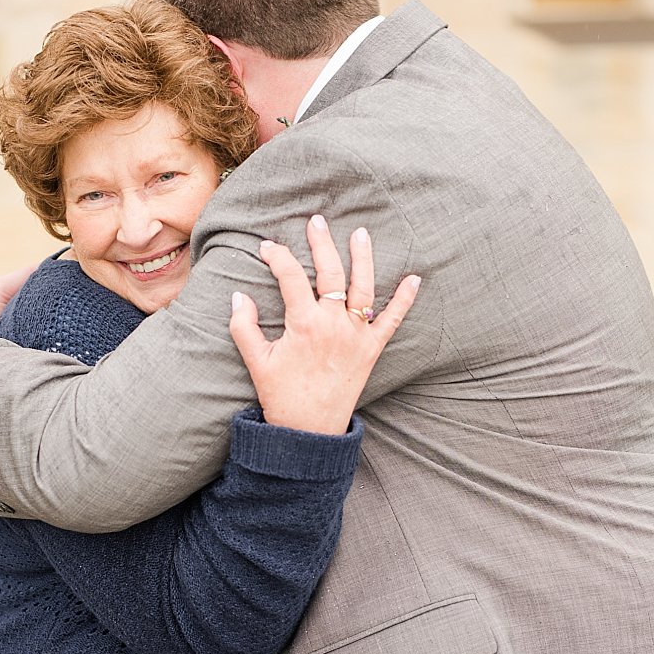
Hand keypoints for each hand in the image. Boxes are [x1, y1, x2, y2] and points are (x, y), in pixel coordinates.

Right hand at [227, 216, 420, 433]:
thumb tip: (238, 296)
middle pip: (330, 272)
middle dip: (322, 243)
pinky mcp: (372, 349)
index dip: (278, 257)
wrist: (310, 432)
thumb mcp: (256, 361)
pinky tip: (415, 278)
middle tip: (317, 221)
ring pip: (363, 287)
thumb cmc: (281, 396)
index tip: (267, 247)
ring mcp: (356, 335)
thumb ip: (243, 326)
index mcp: (304, 324)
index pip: (290, 277)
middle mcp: (334, 324)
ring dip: (364, 258)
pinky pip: (393, 320)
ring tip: (361, 234)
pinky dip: (405, 299)